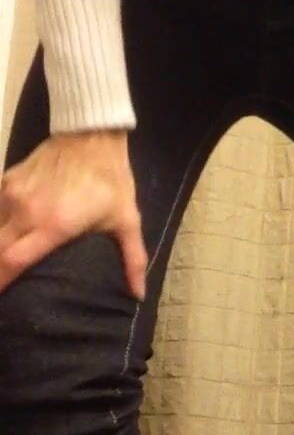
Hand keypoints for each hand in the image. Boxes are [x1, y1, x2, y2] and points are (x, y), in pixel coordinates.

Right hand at [0, 132, 146, 297]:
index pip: (11, 261)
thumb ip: (132, 259)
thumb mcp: (126, 221)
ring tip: (2, 264)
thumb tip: (139, 294)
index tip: (0, 300)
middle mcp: (26, 211)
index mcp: (54, 225)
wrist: (92, 133)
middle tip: (1, 291)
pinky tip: (4, 236)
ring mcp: (12, 194)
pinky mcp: (7, 180)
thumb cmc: (110, 180)